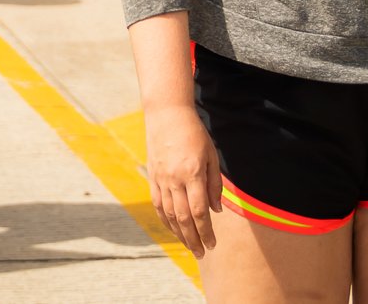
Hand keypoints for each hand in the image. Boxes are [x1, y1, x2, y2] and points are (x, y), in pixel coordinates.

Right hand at [143, 102, 222, 256]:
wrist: (166, 114)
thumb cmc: (194, 133)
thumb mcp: (211, 155)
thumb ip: (214, 184)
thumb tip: (215, 210)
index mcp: (192, 173)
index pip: (198, 211)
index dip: (206, 231)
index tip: (213, 245)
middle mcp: (174, 179)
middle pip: (182, 218)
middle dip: (193, 239)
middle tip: (202, 254)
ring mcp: (160, 178)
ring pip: (168, 214)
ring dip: (179, 234)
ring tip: (190, 247)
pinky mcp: (152, 176)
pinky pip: (157, 204)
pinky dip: (165, 220)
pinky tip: (172, 230)